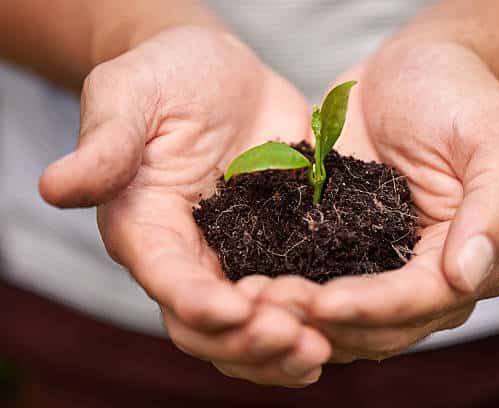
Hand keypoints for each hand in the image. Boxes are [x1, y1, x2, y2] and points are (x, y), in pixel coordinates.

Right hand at [39, 26, 329, 385]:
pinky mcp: (277, 244)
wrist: (218, 72)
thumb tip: (55, 187)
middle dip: (249, 341)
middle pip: (209, 324)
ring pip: (250, 325)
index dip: (196, 302)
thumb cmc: (166, 76)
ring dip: (283, 347)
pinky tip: (343, 328)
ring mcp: (236, 255)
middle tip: (297, 340)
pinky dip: (312, 318)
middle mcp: (188, 255)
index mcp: (145, 228)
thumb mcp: (130, 96)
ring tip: (323, 348)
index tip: (235, 311)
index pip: (166, 279)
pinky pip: (291, 294)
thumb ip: (105, 145)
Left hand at [254, 41, 498, 360]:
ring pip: (346, 320)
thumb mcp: (493, 136)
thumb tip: (469, 277)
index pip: (424, 301)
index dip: (373, 309)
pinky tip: (252, 286)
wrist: (408, 72)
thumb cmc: (457, 94)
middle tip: (270, 305)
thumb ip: (497, 206)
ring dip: (301, 319)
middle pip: (381, 325)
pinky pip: (320, 285)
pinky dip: (291, 294)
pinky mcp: (347, 251)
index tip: (322, 303)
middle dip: (327, 322)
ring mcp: (386, 268)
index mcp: (478, 260)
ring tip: (253, 301)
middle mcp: (433, 279)